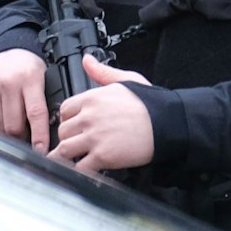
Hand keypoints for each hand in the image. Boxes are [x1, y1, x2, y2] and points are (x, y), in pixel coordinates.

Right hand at [0, 48, 48, 149]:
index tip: (41, 150)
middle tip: (30, 140)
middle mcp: (8, 84)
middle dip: (23, 139)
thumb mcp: (43, 76)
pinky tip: (4, 125)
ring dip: (9, 136)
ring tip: (17, 132)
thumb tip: (52, 129)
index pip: (35, 113)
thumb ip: (45, 100)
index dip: (39, 136)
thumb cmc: (27, 66)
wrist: (3, 49)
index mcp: (30, 79)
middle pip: (14, 126)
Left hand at [52, 55, 154, 173]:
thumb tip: (87, 60)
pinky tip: (85, 168)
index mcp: (92, 98)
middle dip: (68, 138)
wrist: (168, 122)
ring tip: (73, 158)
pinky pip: (80, 167)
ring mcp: (94, 138)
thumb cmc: (151, 103)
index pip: (64, 109)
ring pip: (65, 149)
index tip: (75, 125)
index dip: (68, 119)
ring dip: (67, 155)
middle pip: (63, 131)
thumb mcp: (126, 79)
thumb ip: (102, 72)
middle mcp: (89, 117)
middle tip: (76, 143)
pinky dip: (79, 170)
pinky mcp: (103, 156)